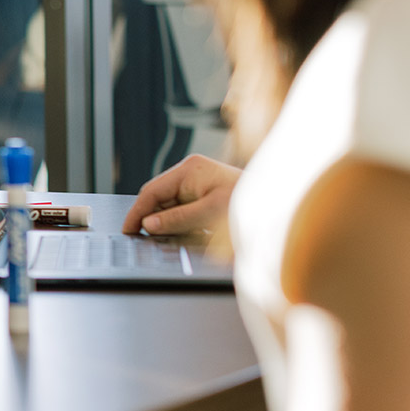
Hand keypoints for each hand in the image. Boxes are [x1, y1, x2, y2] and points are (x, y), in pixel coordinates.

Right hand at [123, 154, 240, 234]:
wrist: (282, 203)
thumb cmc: (250, 203)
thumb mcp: (210, 213)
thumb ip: (177, 219)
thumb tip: (149, 225)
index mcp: (189, 170)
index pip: (151, 191)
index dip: (137, 212)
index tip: (127, 230)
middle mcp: (191, 173)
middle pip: (158, 198)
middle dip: (151, 219)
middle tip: (142, 240)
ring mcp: (197, 183)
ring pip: (169, 205)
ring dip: (166, 223)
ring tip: (164, 240)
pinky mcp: (204, 195)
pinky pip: (182, 209)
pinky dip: (179, 223)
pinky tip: (183, 235)